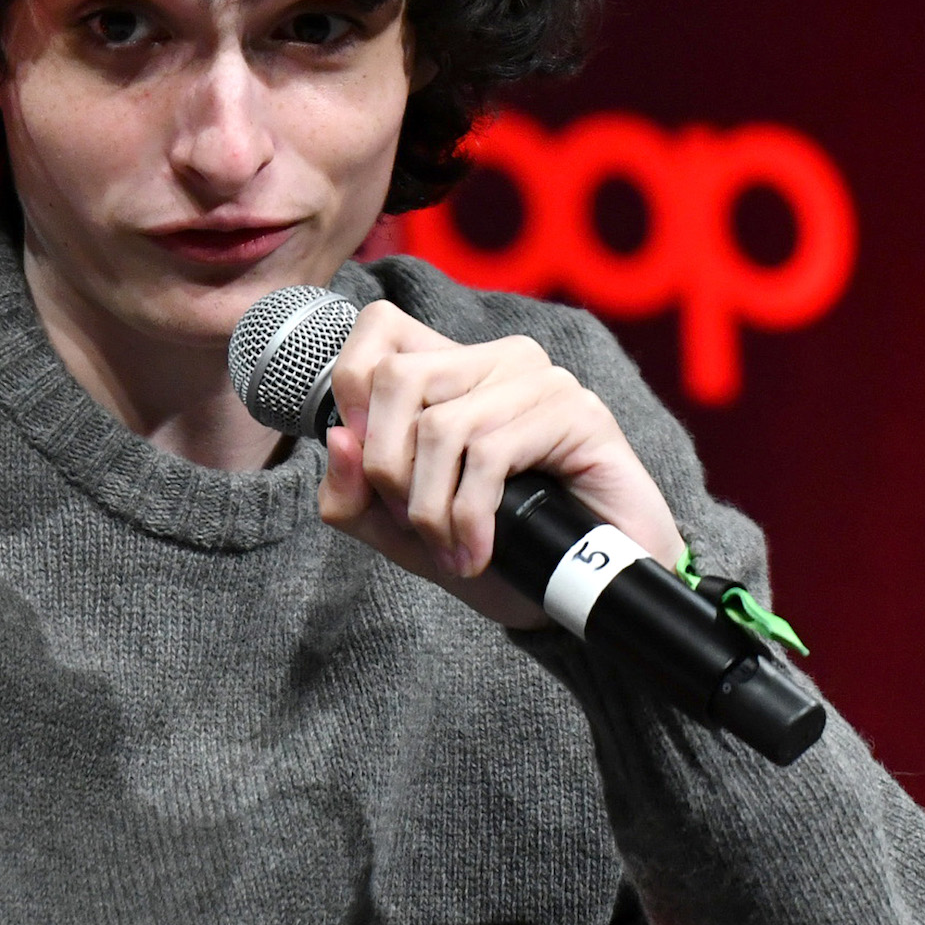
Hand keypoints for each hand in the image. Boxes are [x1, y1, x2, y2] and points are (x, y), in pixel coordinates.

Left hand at [315, 301, 686, 628]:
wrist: (588, 598)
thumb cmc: (500, 554)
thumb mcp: (403, 535)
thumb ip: (354, 496)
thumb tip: (336, 440)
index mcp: (452, 371)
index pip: (379, 326)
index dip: (351, 389)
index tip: (366, 463)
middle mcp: (495, 360)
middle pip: (395, 378)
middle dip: (385, 466)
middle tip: (410, 524)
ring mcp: (539, 381)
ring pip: (438, 424)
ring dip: (428, 507)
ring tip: (448, 551)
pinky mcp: (577, 412)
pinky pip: (488, 453)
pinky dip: (467, 515)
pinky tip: (477, 553)